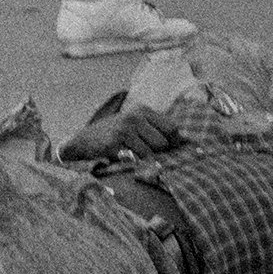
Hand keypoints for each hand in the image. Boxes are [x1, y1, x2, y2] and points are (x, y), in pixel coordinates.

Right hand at [54, 106, 180, 164]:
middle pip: (164, 142)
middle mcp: (135, 116)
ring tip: (131, 155)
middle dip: (159, 153)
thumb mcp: (135, 128)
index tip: (189, 153)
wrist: (83, 141)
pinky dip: (134, 163)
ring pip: (152, 152)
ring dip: (145, 160)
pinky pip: (137, 158)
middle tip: (144, 155)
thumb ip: (158, 133)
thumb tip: (189, 143)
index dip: (178, 142)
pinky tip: (123, 157)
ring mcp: (125, 127)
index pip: (172, 128)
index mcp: (143, 110)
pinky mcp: (116, 141)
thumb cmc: (114, 137)